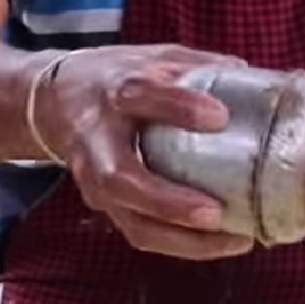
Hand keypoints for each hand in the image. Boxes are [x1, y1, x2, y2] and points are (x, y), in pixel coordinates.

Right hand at [31, 44, 254, 260]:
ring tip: (233, 240)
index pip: (140, 97)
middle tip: (214, 213)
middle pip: (121, 179)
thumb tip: (251, 74)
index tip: (220, 116)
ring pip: (131, 221)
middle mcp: (98, 140)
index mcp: (114, 92)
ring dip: (181, 239)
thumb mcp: (150, 58)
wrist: (54, 102)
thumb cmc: (113, 79)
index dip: (178, 107)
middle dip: (167, 201)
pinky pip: (140, 233)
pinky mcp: (104, 205)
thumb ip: (197, 67)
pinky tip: (220, 243)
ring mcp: (96, 180)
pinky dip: (181, 245)